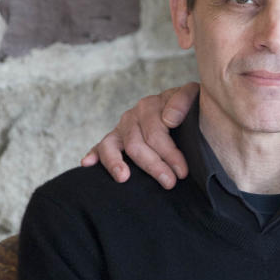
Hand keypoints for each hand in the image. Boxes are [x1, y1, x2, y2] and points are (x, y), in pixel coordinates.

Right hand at [80, 83, 198, 186]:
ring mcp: (122, 127)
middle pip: (136, 144)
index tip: (182, 172)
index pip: (156, 132)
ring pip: (112, 145)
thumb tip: (168, 120)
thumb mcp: (192, 97)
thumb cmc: (190, 108)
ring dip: (116, 163)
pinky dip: (93, 154)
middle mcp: (133, 115)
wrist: (185, 109)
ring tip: (124, 178)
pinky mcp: (114, 138)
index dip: (169, 153)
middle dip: (153, 165)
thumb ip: (183, 101)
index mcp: (151, 105)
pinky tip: (87, 163)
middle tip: (169, 182)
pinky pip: (100, 146)